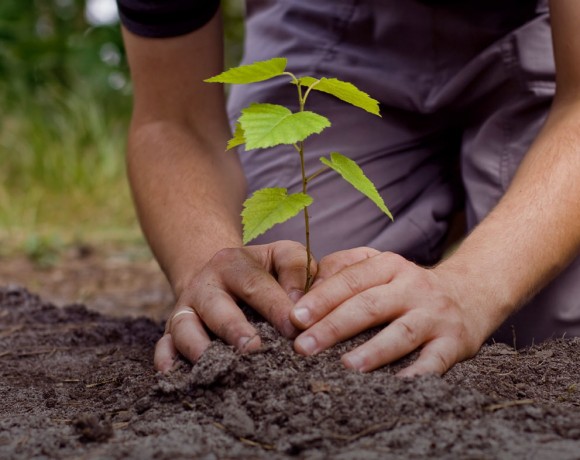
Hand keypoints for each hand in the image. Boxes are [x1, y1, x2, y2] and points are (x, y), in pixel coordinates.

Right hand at [154, 240, 315, 371]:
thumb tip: (300, 309)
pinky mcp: (172, 330)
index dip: (275, 307)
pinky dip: (166, 359)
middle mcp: (205, 284)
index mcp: (233, 263)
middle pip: (216, 307)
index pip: (255, 284)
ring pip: (185, 327)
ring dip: (200, 348)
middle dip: (234, 329)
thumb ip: (296, 271)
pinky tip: (174, 374)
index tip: (294, 329)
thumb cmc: (262, 271)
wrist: (219, 274)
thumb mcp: (281, 256)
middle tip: (254, 349)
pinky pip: (163, 345)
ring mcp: (185, 308)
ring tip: (220, 367)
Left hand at [290, 248, 491, 376]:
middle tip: (304, 347)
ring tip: (345, 366)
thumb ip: (344, 271)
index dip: (321, 298)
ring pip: (401, 333)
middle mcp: (413, 286)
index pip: (350, 280)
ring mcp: (435, 314)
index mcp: (389, 266)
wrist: (470, 293)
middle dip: (334, 326)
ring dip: (373, 350)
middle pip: (369, 305)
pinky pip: (435, 361)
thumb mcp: (380, 267)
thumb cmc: (407, 286)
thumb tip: (304, 291)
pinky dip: (417, 374)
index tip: (295, 318)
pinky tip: (396, 386)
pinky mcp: (455, 342)